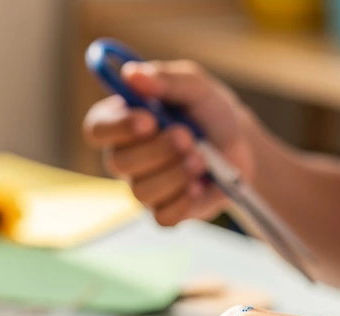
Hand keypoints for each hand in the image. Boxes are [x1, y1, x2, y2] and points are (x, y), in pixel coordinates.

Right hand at [83, 60, 256, 225]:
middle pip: (119, 162)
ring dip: (175, 174)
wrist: (242, 148)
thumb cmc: (211, 113)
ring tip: (201, 159)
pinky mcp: (164, 212)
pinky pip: (162, 217)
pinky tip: (199, 186)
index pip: (97, 128)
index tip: (148, 120)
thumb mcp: (196, 86)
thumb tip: (130, 74)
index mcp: (125, 121)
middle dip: (157, 150)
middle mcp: (127, 157)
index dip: (117, 127)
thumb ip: (165, 79)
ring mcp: (144, 187)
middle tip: (188, 137)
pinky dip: (183, 201)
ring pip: (141, 191)